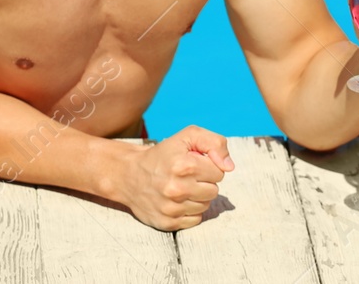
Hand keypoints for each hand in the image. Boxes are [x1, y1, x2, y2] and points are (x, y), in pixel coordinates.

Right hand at [117, 125, 234, 230]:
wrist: (129, 175)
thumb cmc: (164, 154)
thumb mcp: (188, 136)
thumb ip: (215, 143)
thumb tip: (229, 167)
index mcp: (184, 165)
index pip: (220, 172)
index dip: (209, 166)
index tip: (195, 164)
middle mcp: (177, 189)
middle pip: (214, 191)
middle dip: (205, 182)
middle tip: (188, 176)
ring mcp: (171, 208)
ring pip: (205, 206)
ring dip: (198, 197)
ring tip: (181, 188)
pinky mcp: (167, 223)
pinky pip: (195, 220)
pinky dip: (190, 211)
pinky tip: (177, 201)